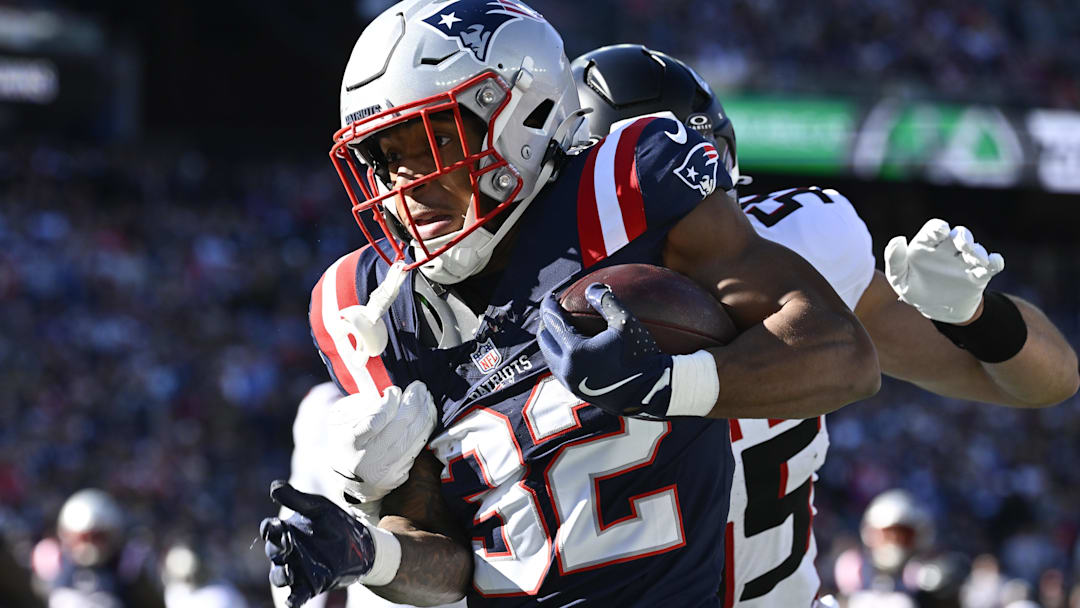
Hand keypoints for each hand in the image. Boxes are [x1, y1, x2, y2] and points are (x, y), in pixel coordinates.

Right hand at [261, 481, 377, 607]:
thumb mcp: (318, 507)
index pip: (271, 530)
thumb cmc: (335, 523)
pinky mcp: (310, 585)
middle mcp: (287, 551)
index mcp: (286, 531)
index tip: (273, 526)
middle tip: (286, 545)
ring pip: (279, 576)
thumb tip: (274, 486)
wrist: (361, 543)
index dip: (270, 529)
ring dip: (280, 576)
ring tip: (287, 573)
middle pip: (274, 552)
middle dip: (276, 549)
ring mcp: (297, 569)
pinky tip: (290, 603)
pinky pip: (296, 595)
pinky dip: (291, 601)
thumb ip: (297, 499)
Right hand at [326, 381, 436, 512]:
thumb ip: (361, 404)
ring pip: (416, 435)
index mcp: (352, 442)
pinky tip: (426, 414)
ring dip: (425, 412)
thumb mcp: (340, 420)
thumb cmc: (346, 441)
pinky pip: (419, 446)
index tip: (394, 390)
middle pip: (401, 425)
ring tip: (426, 397)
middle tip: (418, 387)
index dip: (390, 402)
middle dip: (414, 401)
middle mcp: (370, 458)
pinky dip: (426, 428)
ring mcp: (386, 469)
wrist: (349, 479)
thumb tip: (389, 392)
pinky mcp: (400, 475)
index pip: (376, 421)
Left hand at [538, 283, 673, 418]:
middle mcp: (567, 369)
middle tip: (554, 311)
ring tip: (562, 328)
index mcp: (574, 351)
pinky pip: (561, 370)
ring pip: (550, 357)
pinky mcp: (579, 392)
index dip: (549, 306)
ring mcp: (571, 383)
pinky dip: (561, 355)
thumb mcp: (627, 323)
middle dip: (546, 323)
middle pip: (545, 341)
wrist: (651, 392)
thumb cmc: (640, 356)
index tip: (551, 296)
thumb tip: (592, 288)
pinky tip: (574, 348)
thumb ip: (607, 302)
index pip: (552, 323)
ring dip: (552, 341)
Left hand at [885, 219, 1004, 323]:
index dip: (939, 227)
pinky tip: (995, 262)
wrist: (934, 309)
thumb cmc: (914, 289)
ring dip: (978, 251)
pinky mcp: (978, 275)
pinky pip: (990, 266)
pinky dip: (995, 262)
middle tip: (963, 244)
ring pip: (976, 249)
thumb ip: (895, 260)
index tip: (941, 231)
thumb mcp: (899, 279)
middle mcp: (947, 249)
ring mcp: (964, 261)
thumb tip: (898, 239)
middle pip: (959, 235)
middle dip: (963, 237)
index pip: (935, 229)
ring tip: (976, 258)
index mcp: (927, 246)